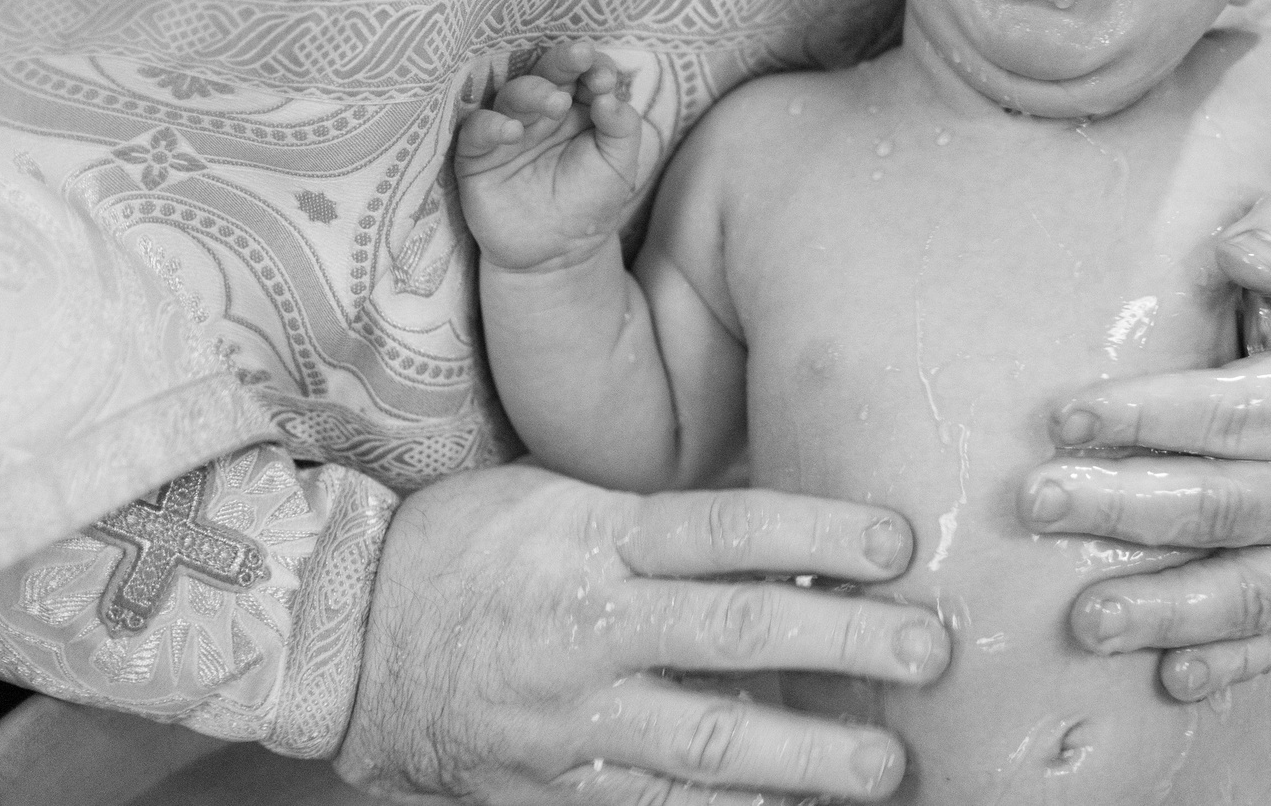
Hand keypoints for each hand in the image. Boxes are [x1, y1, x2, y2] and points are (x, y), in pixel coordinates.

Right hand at [334, 465, 949, 803]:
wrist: (340, 637)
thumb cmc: (468, 546)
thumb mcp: (556, 494)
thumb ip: (660, 516)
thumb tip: (791, 525)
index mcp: (591, 537)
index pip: (720, 528)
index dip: (814, 532)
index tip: (897, 541)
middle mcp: (585, 630)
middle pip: (731, 635)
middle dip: (841, 645)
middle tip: (929, 652)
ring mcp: (566, 723)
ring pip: (703, 747)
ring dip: (805, 761)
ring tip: (887, 771)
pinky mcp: (546, 794)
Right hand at [455, 43, 649, 271]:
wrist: (558, 256)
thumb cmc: (590, 202)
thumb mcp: (618, 166)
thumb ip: (621, 128)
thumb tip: (611, 96)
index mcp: (578, 107)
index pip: (584, 73)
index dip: (594, 67)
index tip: (606, 77)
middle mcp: (541, 111)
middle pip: (547, 74)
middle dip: (563, 62)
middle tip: (580, 57)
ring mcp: (509, 129)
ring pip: (512, 95)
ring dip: (533, 92)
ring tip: (555, 101)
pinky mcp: (477, 155)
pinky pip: (477, 130)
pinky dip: (491, 125)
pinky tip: (512, 131)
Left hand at [1017, 187, 1270, 703]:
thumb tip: (1242, 250)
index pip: (1236, 414)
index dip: (1148, 417)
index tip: (1063, 417)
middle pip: (1228, 505)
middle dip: (1125, 509)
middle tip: (1038, 504)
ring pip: (1251, 588)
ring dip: (1165, 610)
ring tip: (1083, 621)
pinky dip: (1228, 661)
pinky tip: (1167, 680)